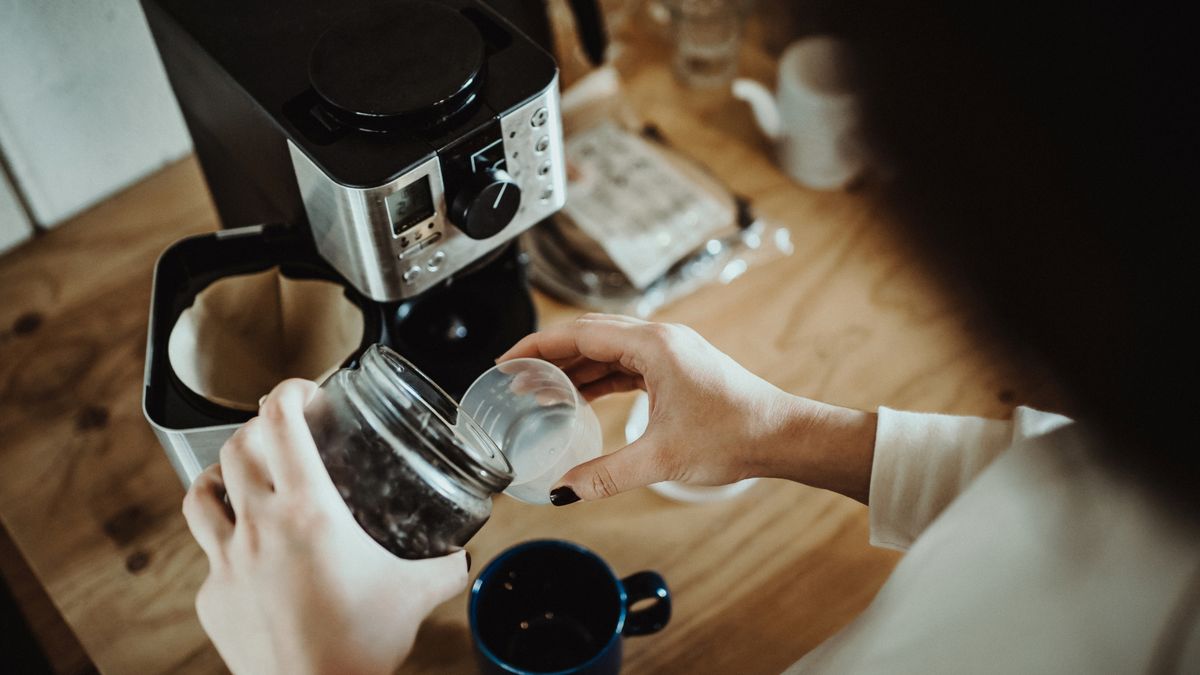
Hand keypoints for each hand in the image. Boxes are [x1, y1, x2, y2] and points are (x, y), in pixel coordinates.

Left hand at [182, 379, 467, 674]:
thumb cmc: (361, 645)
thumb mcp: (415, 594)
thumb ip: (443, 566)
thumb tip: (461, 556)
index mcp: (308, 511)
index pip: (280, 423)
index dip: (288, 393)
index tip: (304, 391)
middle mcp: (259, 527)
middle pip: (235, 448)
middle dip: (258, 429)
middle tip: (282, 433)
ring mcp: (225, 563)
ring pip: (200, 494)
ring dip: (221, 475)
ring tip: (242, 479)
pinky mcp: (211, 598)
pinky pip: (208, 556)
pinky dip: (225, 544)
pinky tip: (251, 558)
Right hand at [499, 314, 876, 503]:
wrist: (783, 436)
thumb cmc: (735, 435)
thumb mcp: (662, 459)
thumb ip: (606, 474)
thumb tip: (563, 491)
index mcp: (653, 345)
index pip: (580, 334)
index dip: (538, 346)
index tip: (506, 361)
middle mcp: (660, 339)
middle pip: (589, 336)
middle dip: (549, 355)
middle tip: (515, 377)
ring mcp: (671, 352)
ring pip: (608, 350)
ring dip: (574, 367)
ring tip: (539, 390)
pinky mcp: (678, 368)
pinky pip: (626, 365)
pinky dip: (600, 378)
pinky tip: (581, 397)